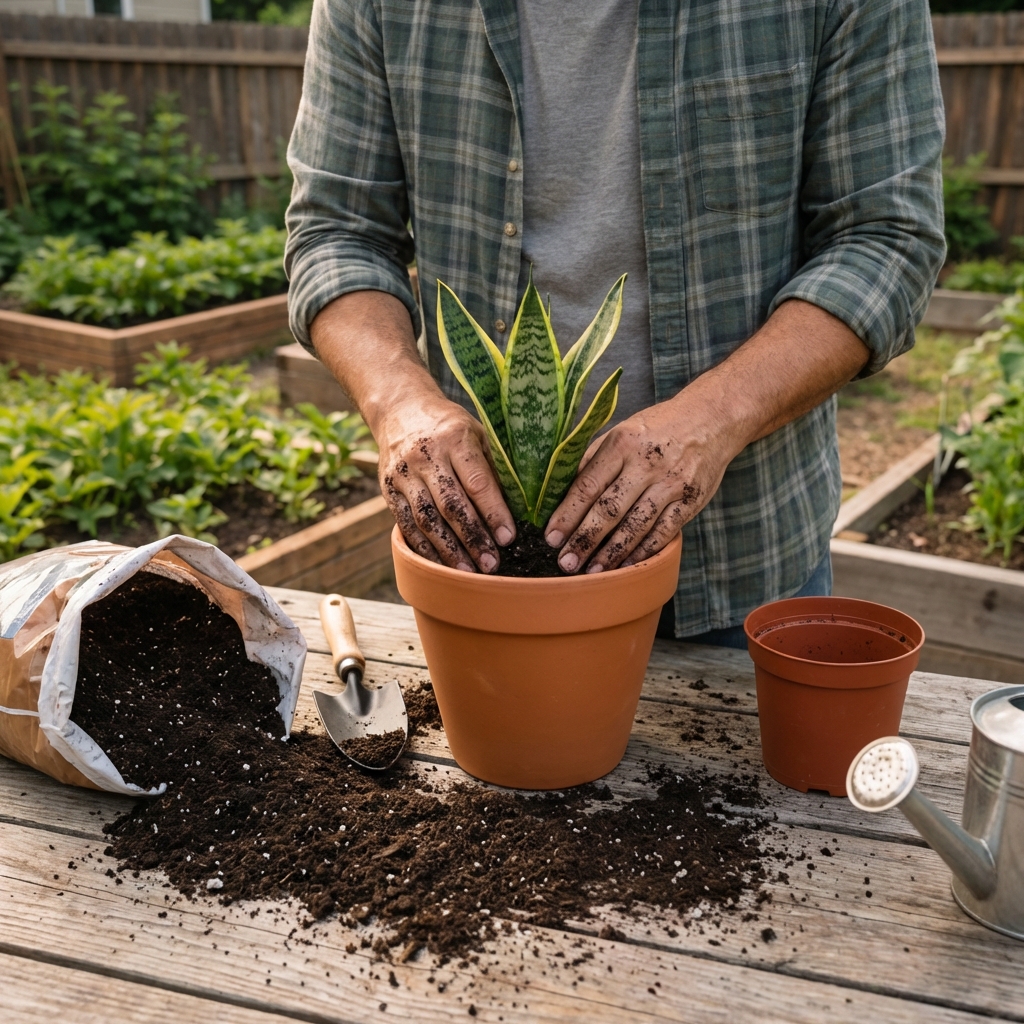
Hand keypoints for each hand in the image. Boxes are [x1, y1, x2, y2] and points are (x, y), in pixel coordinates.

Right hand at [375, 392, 515, 571]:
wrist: (400, 410)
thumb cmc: (449, 426)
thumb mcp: (477, 433)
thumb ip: (494, 467)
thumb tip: (519, 509)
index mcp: (454, 439)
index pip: (477, 482)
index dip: (493, 512)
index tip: (508, 538)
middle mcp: (425, 456)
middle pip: (450, 505)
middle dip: (472, 538)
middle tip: (491, 565)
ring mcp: (403, 475)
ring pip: (426, 519)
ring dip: (448, 550)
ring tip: (468, 572)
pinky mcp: (388, 490)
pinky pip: (406, 525)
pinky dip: (424, 548)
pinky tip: (440, 566)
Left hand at [543, 395, 735, 573]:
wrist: (712, 419)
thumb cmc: (657, 429)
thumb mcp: (621, 432)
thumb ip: (593, 461)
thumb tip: (558, 492)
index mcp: (622, 443)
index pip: (588, 484)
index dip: (567, 514)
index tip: (551, 537)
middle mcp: (647, 463)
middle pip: (610, 509)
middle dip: (585, 540)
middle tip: (566, 563)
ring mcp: (672, 483)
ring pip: (637, 525)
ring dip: (612, 553)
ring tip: (593, 573)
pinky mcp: (692, 500)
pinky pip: (664, 532)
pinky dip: (644, 551)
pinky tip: (627, 565)